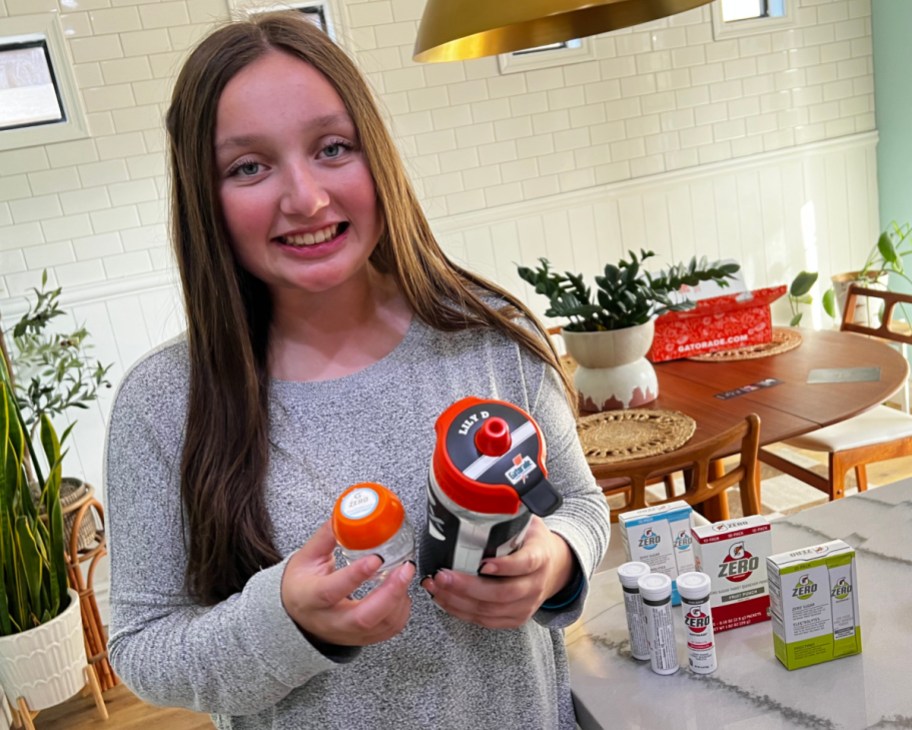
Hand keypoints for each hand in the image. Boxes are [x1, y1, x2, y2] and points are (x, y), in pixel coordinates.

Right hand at [280, 520, 414, 646]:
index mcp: (310, 597)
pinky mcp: (361, 639)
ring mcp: (346, 634)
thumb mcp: (307, 556)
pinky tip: (401, 593)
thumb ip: (328, 536)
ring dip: (399, 601)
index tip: (377, 558)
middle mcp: (329, 621)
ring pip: (379, 627)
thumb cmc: (301, 584)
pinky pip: (387, 632)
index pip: (332, 591)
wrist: (295, 615)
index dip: (356, 575)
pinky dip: (401, 612)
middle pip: (363, 618)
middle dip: (390, 593)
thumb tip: (345, 512)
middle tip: (405, 568)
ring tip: (404, 576)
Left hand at [420, 516, 573, 628]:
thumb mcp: (528, 524)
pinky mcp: (514, 619)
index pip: (525, 564)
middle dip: (468, 587)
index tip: (483, 563)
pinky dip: (462, 612)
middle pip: (502, 594)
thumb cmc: (532, 542)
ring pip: (490, 611)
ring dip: (458, 601)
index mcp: (540, 557)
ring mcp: (526, 606)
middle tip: (442, 576)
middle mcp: (535, 585)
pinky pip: (485, 621)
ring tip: (436, 587)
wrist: (555, 567)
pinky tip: (444, 600)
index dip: (505, 566)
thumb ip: (510, 516)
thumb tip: (479, 494)